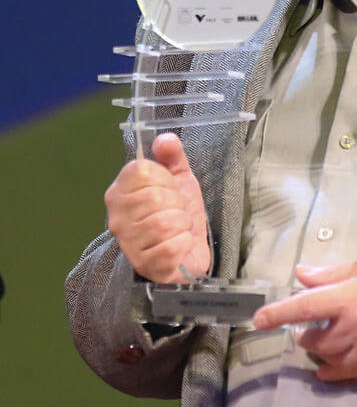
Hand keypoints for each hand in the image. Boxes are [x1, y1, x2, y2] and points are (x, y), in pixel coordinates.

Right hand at [104, 133, 210, 282]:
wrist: (189, 253)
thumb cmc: (178, 215)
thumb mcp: (179, 179)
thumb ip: (172, 156)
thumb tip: (165, 140)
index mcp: (120, 192)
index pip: (141, 170)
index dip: (164, 177)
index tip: (168, 188)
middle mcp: (117, 217)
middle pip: (155, 197)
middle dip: (177, 203)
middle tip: (176, 212)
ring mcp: (128, 243)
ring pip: (164, 223)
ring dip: (182, 224)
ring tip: (178, 228)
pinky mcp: (144, 265)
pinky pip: (171, 246)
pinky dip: (184, 243)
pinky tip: (179, 246)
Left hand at [253, 262, 356, 382]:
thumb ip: (329, 275)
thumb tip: (300, 273)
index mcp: (347, 299)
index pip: (303, 307)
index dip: (278, 313)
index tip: (258, 319)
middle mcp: (349, 329)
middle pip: (309, 339)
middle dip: (309, 331)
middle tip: (320, 322)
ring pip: (321, 357)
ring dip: (320, 348)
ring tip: (335, 336)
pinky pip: (333, 375)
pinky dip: (329, 368)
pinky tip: (337, 357)